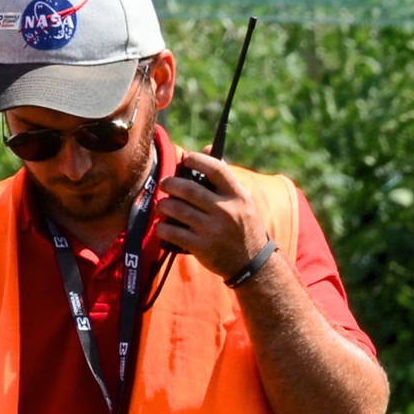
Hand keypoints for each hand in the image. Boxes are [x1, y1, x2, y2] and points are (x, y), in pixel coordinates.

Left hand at [157, 152, 270, 281]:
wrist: (253, 265)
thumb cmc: (244, 227)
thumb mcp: (243, 201)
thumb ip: (224, 176)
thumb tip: (206, 148)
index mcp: (238, 196)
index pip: (215, 168)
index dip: (196, 159)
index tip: (186, 158)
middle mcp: (226, 211)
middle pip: (189, 189)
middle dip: (170, 184)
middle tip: (164, 184)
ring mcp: (213, 230)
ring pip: (178, 210)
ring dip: (163, 205)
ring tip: (161, 206)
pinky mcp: (203, 248)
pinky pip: (175, 233)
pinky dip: (163, 228)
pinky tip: (160, 226)